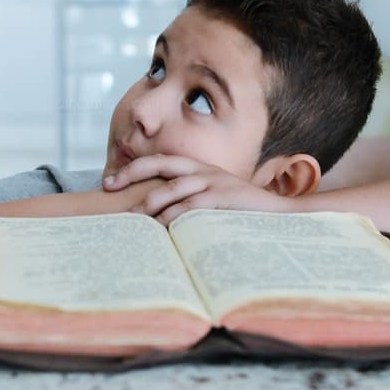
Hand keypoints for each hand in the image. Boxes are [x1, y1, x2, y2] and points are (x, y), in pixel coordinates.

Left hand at [103, 154, 293, 224]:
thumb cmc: (242, 211)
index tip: (109, 182)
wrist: (281, 214)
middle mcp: (204, 170)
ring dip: (150, 202)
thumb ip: (189, 203)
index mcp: (199, 169)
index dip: (132, 169)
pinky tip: (161, 227)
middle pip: (161, 165)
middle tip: (108, 189)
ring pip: (173, 188)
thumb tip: (158, 221)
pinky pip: (193, 205)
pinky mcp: (225, 197)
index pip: (160, 162)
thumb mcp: (214, 202)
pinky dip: (175, 216)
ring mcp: (215, 182)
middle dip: (131, 175)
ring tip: (133, 216)